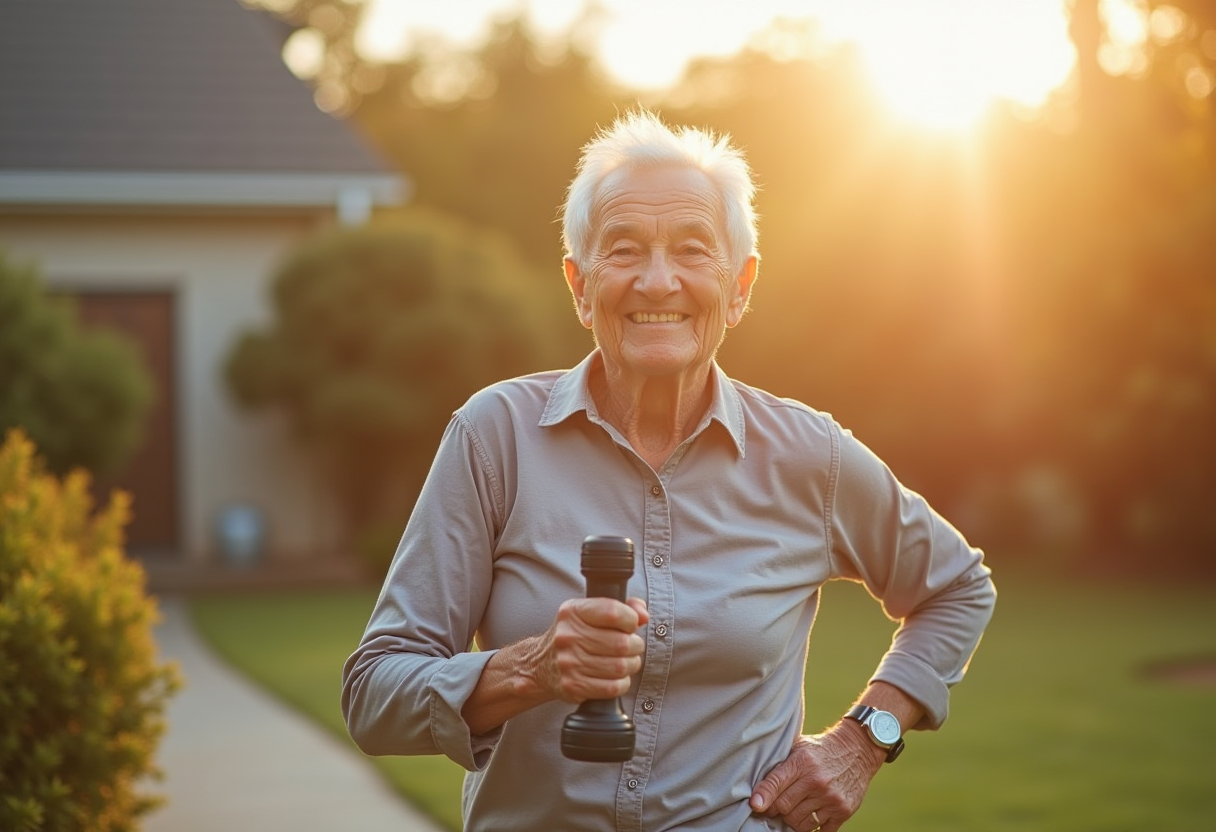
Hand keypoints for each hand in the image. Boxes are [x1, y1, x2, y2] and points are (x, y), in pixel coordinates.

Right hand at [531, 596, 648, 702]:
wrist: (539, 664)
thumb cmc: (574, 635)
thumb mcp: (590, 612)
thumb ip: (623, 606)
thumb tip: (644, 616)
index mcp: (572, 611)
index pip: (613, 612)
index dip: (631, 620)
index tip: (630, 625)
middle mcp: (568, 636)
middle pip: (621, 643)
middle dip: (636, 646)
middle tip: (632, 647)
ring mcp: (569, 663)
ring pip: (620, 667)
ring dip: (631, 665)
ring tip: (626, 661)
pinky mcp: (572, 686)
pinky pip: (612, 688)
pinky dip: (622, 683)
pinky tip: (616, 677)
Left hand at [749, 722, 884, 830]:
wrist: (859, 749)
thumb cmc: (822, 748)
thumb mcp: (800, 746)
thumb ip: (781, 763)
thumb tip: (757, 787)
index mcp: (802, 762)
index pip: (775, 783)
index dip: (762, 797)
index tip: (754, 805)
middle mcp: (816, 781)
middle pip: (784, 807)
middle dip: (775, 810)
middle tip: (773, 808)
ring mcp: (831, 798)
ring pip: (800, 822)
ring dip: (792, 820)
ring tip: (792, 811)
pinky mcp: (843, 811)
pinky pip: (821, 831)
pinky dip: (812, 828)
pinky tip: (808, 819)